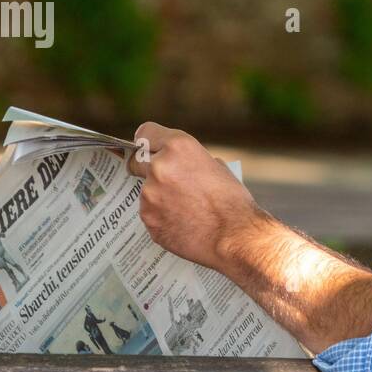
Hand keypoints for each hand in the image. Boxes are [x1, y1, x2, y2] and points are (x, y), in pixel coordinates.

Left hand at [128, 122, 256, 271]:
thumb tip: (181, 166)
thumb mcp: (217, 168)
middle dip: (146, 168)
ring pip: (146, 191)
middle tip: (164, 181)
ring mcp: (150, 194)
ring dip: (158, 197)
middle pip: (136, 161)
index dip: (149, 143)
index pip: (145, 133)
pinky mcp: (148, 218)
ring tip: (185, 210)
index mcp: (178, 147)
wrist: (234, 237)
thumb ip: (191, 162)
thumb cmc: (233, 202)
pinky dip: (161, 217)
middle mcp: (159, 167)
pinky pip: (149, 213)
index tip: (150, 150)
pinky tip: (182, 223)